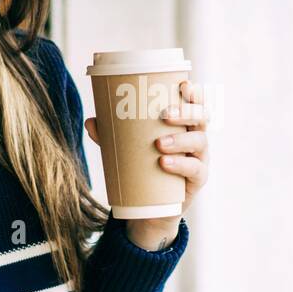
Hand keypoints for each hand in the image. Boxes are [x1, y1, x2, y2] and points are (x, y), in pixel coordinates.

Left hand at [83, 78, 210, 248]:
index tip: (184, 84)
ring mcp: (200, 159)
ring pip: (199, 142)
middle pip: (201, 118)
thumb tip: (91, 121)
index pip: (195, 104)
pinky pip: (195, 169)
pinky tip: (165, 163)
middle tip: (164, 114)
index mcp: (184, 124)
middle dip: (186, 112)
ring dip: (180, 139)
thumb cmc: (146, 168)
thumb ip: (112, 136)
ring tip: (159, 144)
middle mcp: (196, 138)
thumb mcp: (129, 150)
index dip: (194, 93)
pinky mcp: (197, 180)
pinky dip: (180, 165)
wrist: (154, 207)